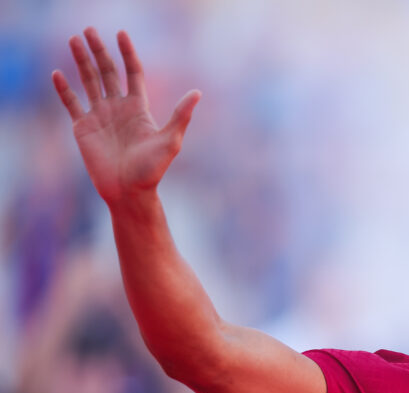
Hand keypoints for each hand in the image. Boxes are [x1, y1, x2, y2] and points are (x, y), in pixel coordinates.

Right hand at [52, 28, 200, 204]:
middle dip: (98, 51)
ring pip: (88, 82)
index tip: (122, 34)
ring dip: (81, 61)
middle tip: (88, 30)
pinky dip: (64, 89)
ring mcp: (100, 117)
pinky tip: (58, 74)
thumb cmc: (152, 170)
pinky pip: (71, 104)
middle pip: (107, 72)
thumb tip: (197, 93)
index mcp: (138, 108)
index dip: (127, 53)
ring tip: (73, 40)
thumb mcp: (171, 141)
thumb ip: (180, 116)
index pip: (132, 73)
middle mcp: (118, 108)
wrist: (129, 193)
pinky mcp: (83, 128)